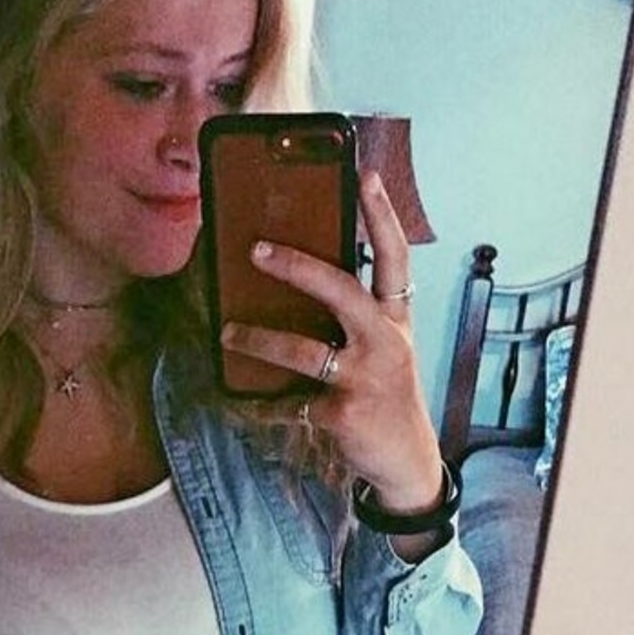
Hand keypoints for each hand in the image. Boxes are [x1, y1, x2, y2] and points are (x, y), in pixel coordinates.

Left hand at [219, 170, 443, 511]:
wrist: (405, 459)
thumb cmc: (386, 394)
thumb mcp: (382, 348)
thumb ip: (353, 318)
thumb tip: (298, 286)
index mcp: (394, 319)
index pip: (394, 258)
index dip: (382, 216)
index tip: (367, 175)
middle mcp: (385, 342)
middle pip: (341, 292)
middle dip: (297, 267)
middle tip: (257, 249)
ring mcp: (364, 378)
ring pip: (304, 351)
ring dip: (260, 340)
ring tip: (228, 332)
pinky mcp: (342, 414)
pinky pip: (289, 401)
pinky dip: (262, 403)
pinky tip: (239, 401)